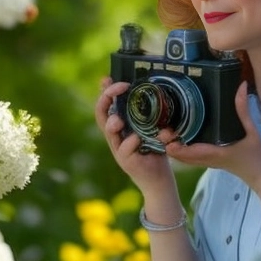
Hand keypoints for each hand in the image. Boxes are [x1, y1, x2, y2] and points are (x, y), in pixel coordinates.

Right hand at [94, 77, 177, 195]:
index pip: (105, 106)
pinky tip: (137, 138)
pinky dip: (131, 141)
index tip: (107, 78)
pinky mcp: (127, 162)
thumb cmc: (154, 152)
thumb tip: (151, 92)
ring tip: (118, 118)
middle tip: (117, 88)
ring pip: (108, 132)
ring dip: (112, 122)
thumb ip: (146, 116)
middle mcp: (115, 138)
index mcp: (119, 128)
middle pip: (101, 115)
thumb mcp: (149, 130)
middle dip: (106, 99)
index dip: (104, 92)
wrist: (159, 182)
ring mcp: (119, 150)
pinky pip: (125, 149)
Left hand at [165, 81, 260, 199]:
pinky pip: (187, 158)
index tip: (167, 132)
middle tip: (165, 127)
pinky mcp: (206, 162)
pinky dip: (179, 150)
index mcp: (213, 153)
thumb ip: (243, 109)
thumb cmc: (256, 156)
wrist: (260, 177)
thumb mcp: (251, 131)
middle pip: (178, 156)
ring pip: (181, 158)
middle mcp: (205, 159)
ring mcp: (205, 162)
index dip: (173, 145)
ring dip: (172, 146)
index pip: (187, 153)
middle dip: (168, 143)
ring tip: (168, 129)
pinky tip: (179, 136)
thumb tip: (241, 86)